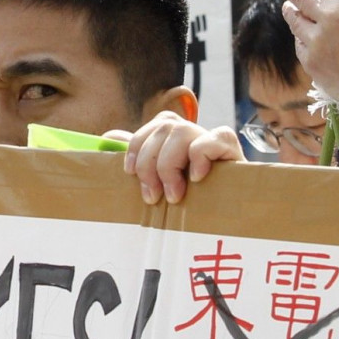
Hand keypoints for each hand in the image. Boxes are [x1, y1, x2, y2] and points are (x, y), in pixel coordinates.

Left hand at [105, 111, 244, 204]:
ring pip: (181, 131)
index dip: (136, 147)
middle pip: (163, 127)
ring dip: (170, 165)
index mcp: (174, 137)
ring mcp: (212, 138)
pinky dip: (200, 157)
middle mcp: (192, 133)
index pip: (151, 126)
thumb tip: (107, 138)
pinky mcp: (231, 148)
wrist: (231, 212)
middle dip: (150, 164)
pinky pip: (213, 138)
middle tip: (152, 196)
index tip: (129, 173)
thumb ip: (139, 158)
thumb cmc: (192, 199)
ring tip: (174, 195)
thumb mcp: (162, 181)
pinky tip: (197, 179)